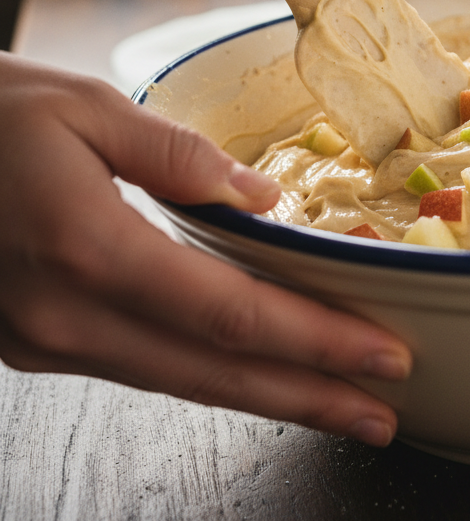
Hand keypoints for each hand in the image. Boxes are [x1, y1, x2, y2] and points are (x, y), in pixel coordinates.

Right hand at [0, 53, 409, 444]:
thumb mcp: (88, 108)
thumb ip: (180, 157)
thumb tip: (264, 203)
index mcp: (88, 250)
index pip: (232, 315)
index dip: (316, 342)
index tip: (382, 355)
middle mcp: (66, 314)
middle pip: (215, 372)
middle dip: (309, 396)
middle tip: (381, 413)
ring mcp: (45, 338)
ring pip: (179, 381)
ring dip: (266, 395)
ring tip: (335, 403)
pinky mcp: (36, 339)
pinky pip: (143, 365)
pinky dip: (211, 372)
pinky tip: (254, 371)